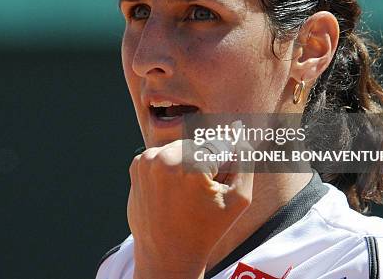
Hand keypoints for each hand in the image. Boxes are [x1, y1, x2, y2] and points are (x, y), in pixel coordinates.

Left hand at [128, 139, 253, 278]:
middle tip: (201, 193)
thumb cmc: (206, 229)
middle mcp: (166, 157)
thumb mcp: (239, 199)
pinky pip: (162, 154)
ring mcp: (147, 160)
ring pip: (181, 147)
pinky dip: (169, 166)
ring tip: (186, 193)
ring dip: (187, 162)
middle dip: (205, 161)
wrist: (166, 254)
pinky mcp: (136, 164)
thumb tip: (240, 128)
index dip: (225, 167)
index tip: (217, 187)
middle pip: (199, 143)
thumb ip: (246, 159)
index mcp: (193, 165)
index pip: (221, 145)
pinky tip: (170, 190)